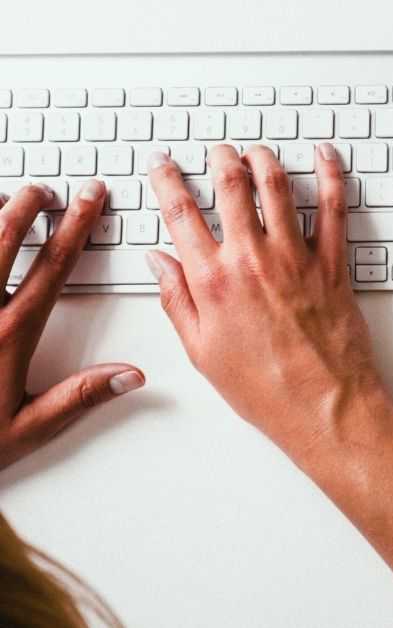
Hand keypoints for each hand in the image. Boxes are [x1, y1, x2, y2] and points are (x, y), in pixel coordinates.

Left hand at [0, 182, 143, 470]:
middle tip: (43, 189)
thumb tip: (132, 375)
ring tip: (2, 198)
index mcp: (10, 333)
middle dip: (27, 204)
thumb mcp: (27, 428)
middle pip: (4, 236)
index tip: (89, 199)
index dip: (76, 226)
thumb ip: (80, 396)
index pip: (53, 265)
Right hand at [144, 144, 388, 457]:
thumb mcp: (202, 351)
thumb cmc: (266, 389)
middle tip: (217, 151)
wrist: (326, 407)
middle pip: (231, 186)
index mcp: (212, 281)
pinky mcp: (334, 264)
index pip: (180, 212)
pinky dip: (330, 175)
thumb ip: (177, 300)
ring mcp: (296, 258)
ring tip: (257, 151)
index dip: (166, 179)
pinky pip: (334, 208)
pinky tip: (325, 156)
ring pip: (277, 186)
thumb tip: (158, 262)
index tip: (162, 163)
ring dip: (264, 159)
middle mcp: (252, 260)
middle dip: (220, 158)